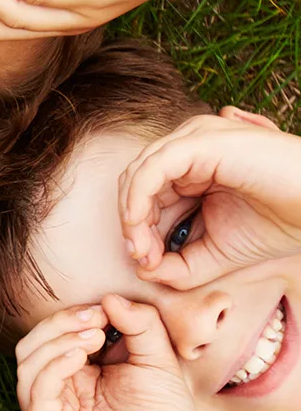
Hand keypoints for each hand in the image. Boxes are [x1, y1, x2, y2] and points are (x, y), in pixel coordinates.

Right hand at [16, 296, 209, 410]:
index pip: (53, 337)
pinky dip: (53, 365)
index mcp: (75, 377)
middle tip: (95, 318)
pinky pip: (35, 391)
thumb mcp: (156, 357)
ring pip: (27, 363)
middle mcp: (56, 395)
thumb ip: (139, 323)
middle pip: (32, 345)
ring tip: (93, 336)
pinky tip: (80, 356)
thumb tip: (110, 297)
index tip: (103, 308)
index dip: (71, 316)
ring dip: (57, 341)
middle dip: (60, 324)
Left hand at [120, 108, 300, 287]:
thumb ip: (178, 265)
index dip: (136, 231)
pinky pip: (152, 168)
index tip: (146, 264)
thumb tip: (143, 270)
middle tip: (143, 260)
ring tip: (144, 251)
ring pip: (138, 174)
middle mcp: (188, 148)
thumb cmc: (277, 223)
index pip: (144, 195)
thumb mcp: (216, 253)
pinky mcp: (200, 141)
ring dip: (133, 217)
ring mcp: (193, 140)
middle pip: (135, 184)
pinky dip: (138, 199)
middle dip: (132, 226)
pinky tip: (139, 226)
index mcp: (191, 168)